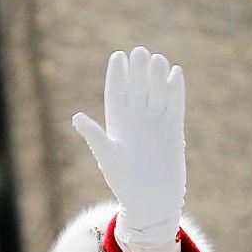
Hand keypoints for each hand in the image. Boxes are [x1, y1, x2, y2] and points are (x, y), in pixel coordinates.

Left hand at [72, 46, 185, 248]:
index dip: (117, 75)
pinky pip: (174, 104)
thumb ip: (95, 135)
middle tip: (139, 52)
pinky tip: (175, 73)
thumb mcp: (107, 157)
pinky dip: (175, 89)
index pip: (117, 93)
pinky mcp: (173, 129)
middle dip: (138, 70)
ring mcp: (155, 123)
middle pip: (137, 88)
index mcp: (117, 124)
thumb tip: (76, 117)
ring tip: (157, 59)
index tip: (118, 56)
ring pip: (156, 92)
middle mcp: (136, 120)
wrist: (152, 200)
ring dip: (156, 76)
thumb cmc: (125, 182)